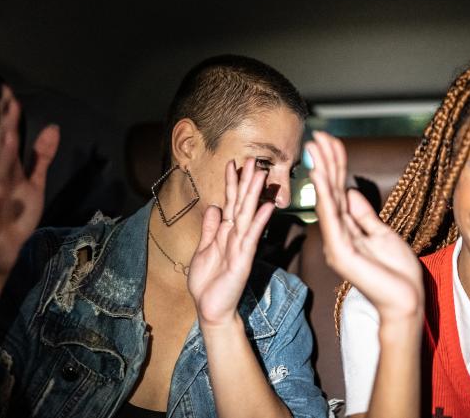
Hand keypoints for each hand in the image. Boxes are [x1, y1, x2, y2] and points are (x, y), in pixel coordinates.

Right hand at [0, 86, 59, 275]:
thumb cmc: (14, 215)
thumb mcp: (34, 183)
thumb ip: (41, 157)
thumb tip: (53, 127)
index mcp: (4, 169)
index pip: (6, 137)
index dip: (8, 116)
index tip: (10, 93)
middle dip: (4, 126)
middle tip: (9, 104)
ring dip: (0, 155)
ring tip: (7, 135)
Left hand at [188, 158, 274, 328]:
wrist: (211, 310)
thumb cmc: (208, 283)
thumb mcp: (203, 251)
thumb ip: (210, 230)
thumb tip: (214, 207)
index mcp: (225, 234)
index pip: (230, 203)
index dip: (231, 184)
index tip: (233, 163)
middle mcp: (236, 236)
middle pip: (241, 204)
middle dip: (246, 182)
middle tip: (253, 160)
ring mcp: (241, 247)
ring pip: (247, 215)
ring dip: (254, 194)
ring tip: (261, 174)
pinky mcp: (243, 259)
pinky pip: (251, 237)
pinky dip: (258, 221)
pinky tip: (266, 206)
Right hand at [306, 131, 423, 323]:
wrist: (405, 301)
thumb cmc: (396, 273)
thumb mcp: (382, 233)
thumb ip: (363, 214)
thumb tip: (348, 191)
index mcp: (346, 229)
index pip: (338, 191)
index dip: (335, 165)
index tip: (330, 141)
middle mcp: (337, 234)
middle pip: (330, 191)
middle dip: (325, 162)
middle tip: (318, 136)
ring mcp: (336, 243)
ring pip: (328, 200)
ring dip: (322, 172)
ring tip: (317, 147)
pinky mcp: (341, 252)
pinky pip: (332, 219)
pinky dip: (325, 196)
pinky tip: (321, 177)